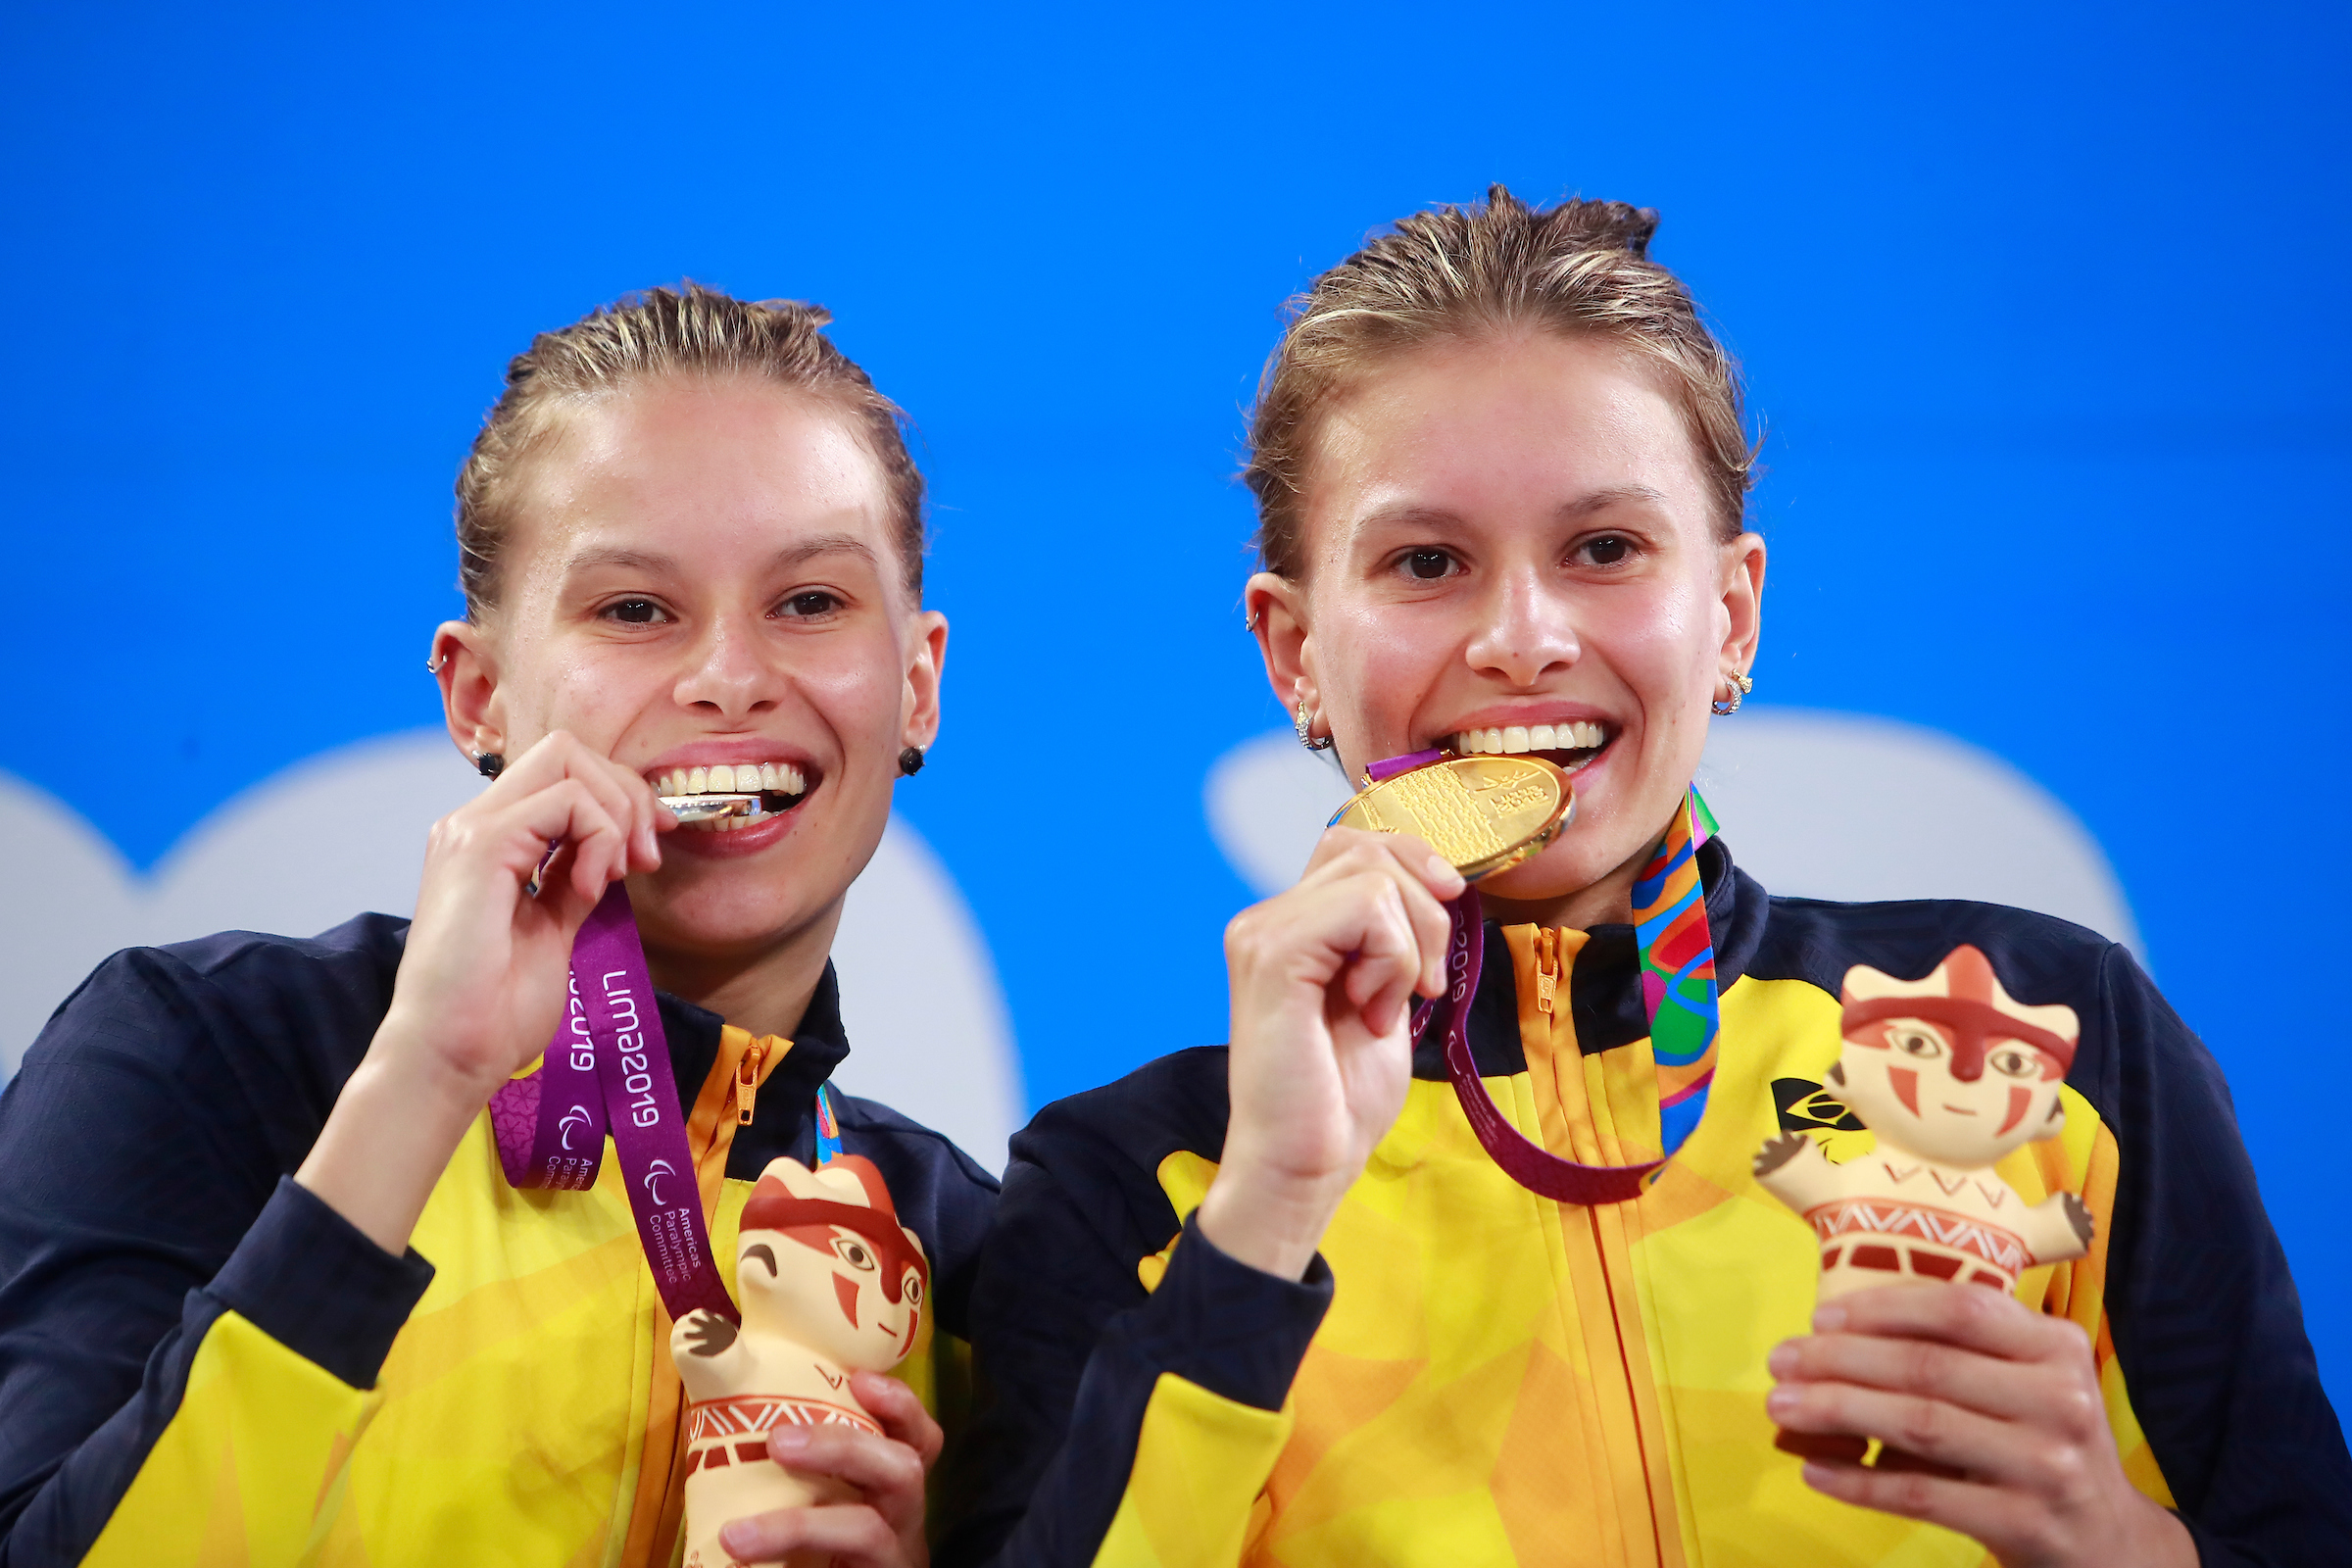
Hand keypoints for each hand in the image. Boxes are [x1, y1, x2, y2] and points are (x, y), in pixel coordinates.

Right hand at [296, 731, 668, 1253]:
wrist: (452, 1053)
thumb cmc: (495, 1008)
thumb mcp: (554, 928)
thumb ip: (574, 880)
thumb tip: (613, 851)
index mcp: (490, 840)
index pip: (563, 771)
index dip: (618, 797)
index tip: (648, 850)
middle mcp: (474, 823)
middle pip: (568, 750)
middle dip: (626, 794)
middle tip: (643, 858)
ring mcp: (472, 830)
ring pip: (567, 761)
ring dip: (615, 816)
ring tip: (611, 879)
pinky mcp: (481, 847)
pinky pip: (565, 803)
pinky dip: (597, 839)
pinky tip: (587, 890)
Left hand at [719, 1372, 941, 1566]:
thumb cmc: (815, 1548)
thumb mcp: (816, 1499)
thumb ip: (796, 1465)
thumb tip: (727, 1403)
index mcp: (892, 1490)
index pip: (917, 1439)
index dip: (899, 1405)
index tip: (861, 1379)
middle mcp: (902, 1521)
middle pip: (904, 1471)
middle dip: (843, 1446)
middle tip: (779, 1440)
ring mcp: (892, 1559)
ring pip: (867, 1531)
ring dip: (800, 1524)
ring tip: (737, 1533)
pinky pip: (848, 1567)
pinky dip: (790, 1554)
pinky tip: (742, 1556)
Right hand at [1196, 828, 1463, 1280]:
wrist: (1303, 1166)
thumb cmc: (1340, 1097)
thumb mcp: (1385, 993)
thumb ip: (1393, 934)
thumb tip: (1441, 880)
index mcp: (1289, 924)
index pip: (1355, 841)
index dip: (1414, 863)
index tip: (1444, 922)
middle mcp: (1265, 918)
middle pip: (1372, 850)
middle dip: (1427, 911)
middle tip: (1423, 988)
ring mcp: (1263, 933)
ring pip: (1375, 874)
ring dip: (1410, 944)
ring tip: (1387, 1007)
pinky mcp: (1273, 956)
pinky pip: (1365, 909)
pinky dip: (1392, 960)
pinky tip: (1370, 1012)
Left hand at [1767, 1283, 2196, 1567]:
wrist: (2110, 1543)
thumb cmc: (2041, 1443)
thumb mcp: (2024, 1384)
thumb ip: (1955, 1355)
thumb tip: (1831, 1342)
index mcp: (2057, 1347)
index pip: (1960, 1309)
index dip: (1881, 1308)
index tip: (1820, 1317)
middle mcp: (2061, 1399)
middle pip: (1927, 1366)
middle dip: (1839, 1360)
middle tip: (1781, 1362)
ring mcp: (2048, 1464)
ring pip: (1920, 1424)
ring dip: (1837, 1411)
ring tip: (1783, 1407)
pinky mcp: (2027, 1523)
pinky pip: (1923, 1495)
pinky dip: (1861, 1482)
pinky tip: (1816, 1471)